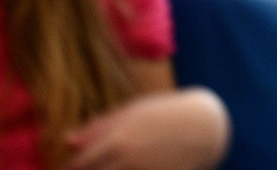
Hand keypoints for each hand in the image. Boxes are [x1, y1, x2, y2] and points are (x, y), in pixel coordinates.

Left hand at [66, 89, 228, 169]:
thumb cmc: (167, 113)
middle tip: (92, 167)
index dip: (70, 169)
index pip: (77, 164)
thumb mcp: (134, 111)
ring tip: (115, 166)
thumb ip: (100, 127)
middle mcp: (126, 159)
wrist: (207, 125)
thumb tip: (69, 141)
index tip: (70, 168)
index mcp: (116, 139)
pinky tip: (130, 169)